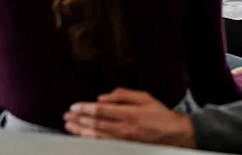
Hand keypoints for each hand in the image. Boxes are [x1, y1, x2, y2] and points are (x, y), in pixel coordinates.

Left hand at [63, 88, 196, 147]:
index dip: (86, 108)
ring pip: (96, 136)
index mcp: (129, 113)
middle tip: (66, 115)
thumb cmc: (160, 113)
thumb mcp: (145, 97)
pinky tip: (82, 136)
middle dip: (79, 119)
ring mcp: (123, 141)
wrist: (174, 134)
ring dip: (80, 130)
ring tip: (69, 126)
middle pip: (96, 124)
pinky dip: (90, 139)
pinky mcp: (124, 147)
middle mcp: (124, 128)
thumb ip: (123, 95)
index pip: (102, 110)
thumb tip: (103, 97)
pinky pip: (102, 144)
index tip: (74, 106)